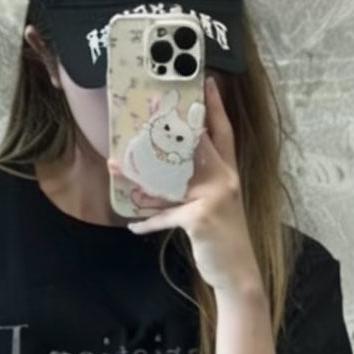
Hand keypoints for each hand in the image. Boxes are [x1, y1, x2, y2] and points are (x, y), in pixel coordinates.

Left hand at [108, 74, 260, 299]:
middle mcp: (224, 179)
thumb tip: (167, 174)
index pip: (222, 132)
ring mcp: (214, 196)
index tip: (206, 81)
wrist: (238, 272)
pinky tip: (133, 226)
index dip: (215, 106)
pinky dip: (148, 222)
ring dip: (137, 173)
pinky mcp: (199, 217)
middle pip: (194, 142)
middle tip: (151, 102)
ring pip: (167, 178)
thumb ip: (198, 187)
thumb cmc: (224, 238)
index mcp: (228, 173)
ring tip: (114, 165)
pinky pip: (165, 215)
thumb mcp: (216, 206)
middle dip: (172, 123)